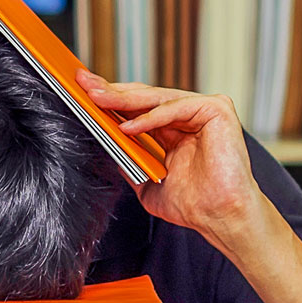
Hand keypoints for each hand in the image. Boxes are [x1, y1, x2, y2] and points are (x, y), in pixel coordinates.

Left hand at [77, 71, 265, 239]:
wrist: (219, 217)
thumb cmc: (193, 203)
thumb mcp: (146, 181)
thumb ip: (128, 160)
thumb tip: (103, 143)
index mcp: (172, 128)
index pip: (137, 107)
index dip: (110, 98)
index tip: (82, 92)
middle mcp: (188, 115)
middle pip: (143, 97)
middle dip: (111, 91)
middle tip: (83, 84)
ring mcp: (203, 109)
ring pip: (156, 98)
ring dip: (124, 99)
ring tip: (97, 99)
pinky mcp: (216, 110)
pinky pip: (176, 108)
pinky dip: (150, 117)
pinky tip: (128, 126)